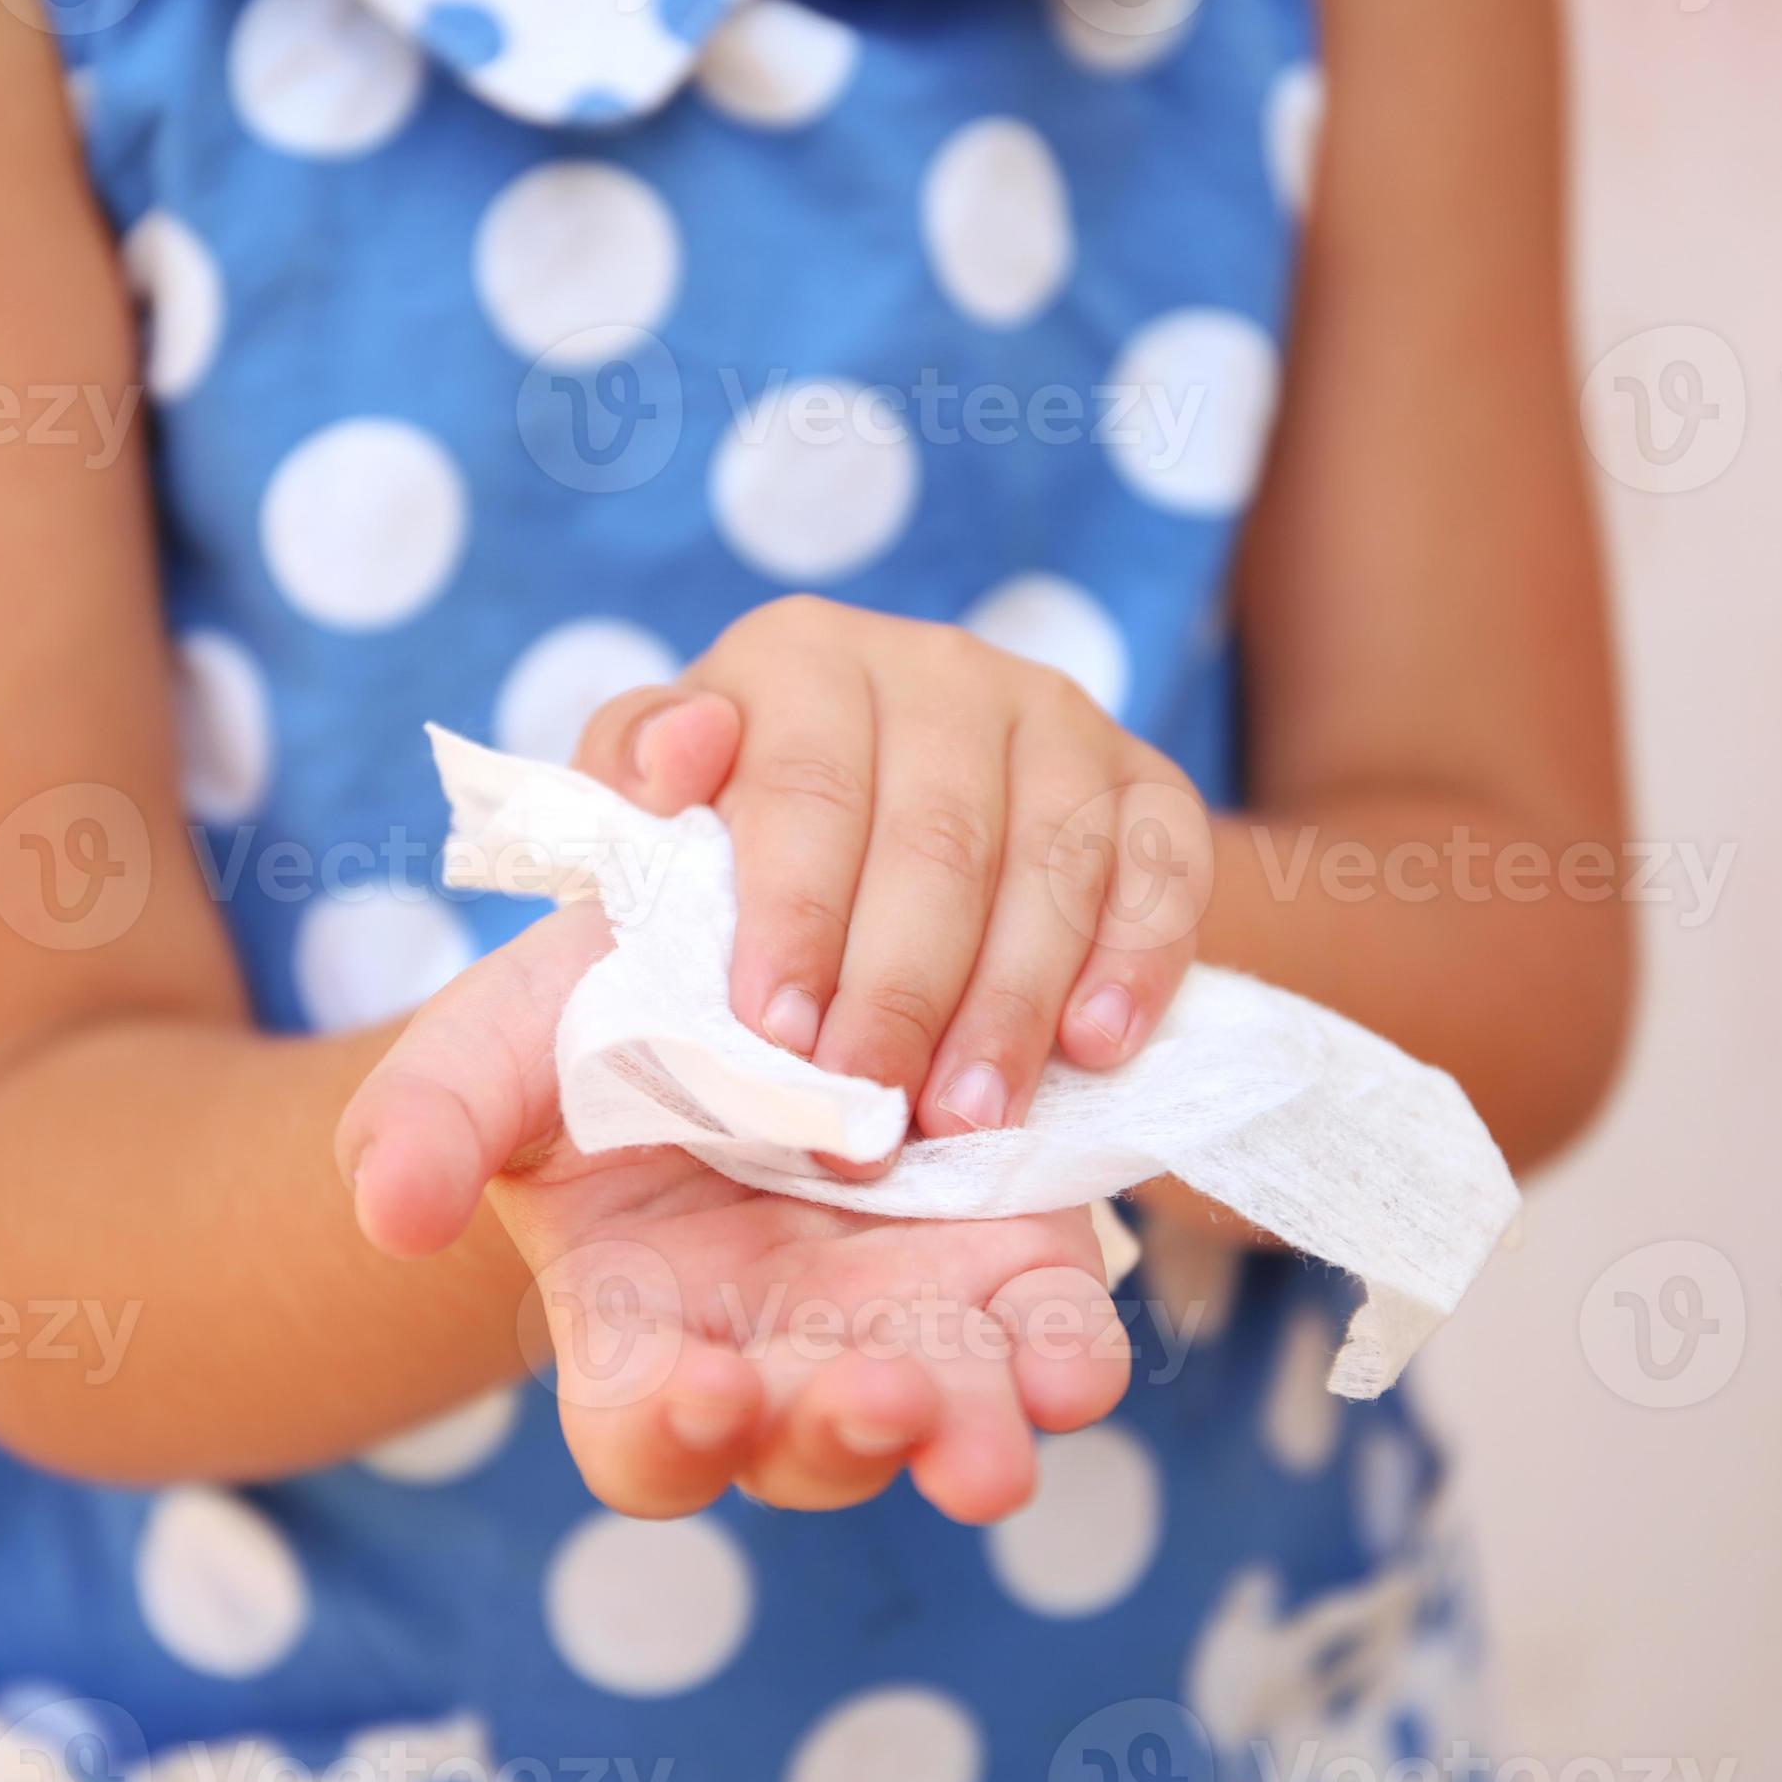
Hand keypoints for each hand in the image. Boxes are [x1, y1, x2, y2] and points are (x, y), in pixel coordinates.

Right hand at [336, 907, 1130, 1522]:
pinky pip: (1045, 1335)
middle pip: (809, 1444)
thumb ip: (425, 1124)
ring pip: (946, 1415)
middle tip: (876, 1398)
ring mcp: (898, 1312)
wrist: (735, 942)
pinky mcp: (1003, 1256)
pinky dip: (1064, 1356)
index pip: (647, 1435)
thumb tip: (390, 1212)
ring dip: (974, 1432)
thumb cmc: (585, 1026)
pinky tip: (1075, 1365)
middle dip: (844, 1435)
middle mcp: (777, 1351)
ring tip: (999, 1434)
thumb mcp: (491, 1051)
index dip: (671, 1433)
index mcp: (642, 1330)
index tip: (702, 1388)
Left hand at [571, 596, 1211, 1161]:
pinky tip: (1096, 1049)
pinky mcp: (1144, 782)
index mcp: (798, 659)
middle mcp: (935, 668)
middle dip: (900, 994)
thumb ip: (617, 794)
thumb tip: (671, 757)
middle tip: (871, 1123)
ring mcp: (1053, 718)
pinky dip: (1136, 960)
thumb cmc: (731, 865)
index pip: (804, 785)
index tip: (776, 1040)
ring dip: (1012, 1004)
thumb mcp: (644, 824)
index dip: (793, 917)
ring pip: (1051, 861)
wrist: (866, 863)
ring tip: (970, 1121)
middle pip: (934, 836)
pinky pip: (1164, 865)